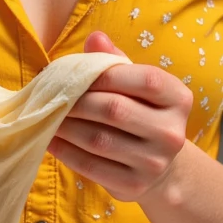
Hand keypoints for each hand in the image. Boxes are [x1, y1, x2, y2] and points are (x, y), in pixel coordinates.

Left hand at [46, 30, 193, 201]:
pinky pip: (91, 166)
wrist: (160, 167)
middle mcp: (171, 132)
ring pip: (98, 139)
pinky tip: (50, 140)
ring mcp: (154, 163)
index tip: (77, 73)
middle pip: (115, 109)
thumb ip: (116, 61)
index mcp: (178, 98)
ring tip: (45, 115)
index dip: (107, 74)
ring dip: (65, 126)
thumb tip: (95, 37)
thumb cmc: (141, 113)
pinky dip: (65, 151)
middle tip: (51, 95)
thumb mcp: (136, 85)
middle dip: (77, 100)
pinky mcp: (134, 185)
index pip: (145, 79)